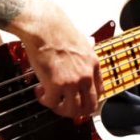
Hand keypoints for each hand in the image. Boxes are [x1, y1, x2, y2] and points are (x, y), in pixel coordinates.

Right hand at [10, 0, 101, 119]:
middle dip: (76, 111)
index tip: (77, 98)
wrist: (45, 28)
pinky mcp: (56, 85)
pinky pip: (52, 103)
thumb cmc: (59, 31)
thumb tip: (91, 42)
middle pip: (90, 107)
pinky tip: (40, 91)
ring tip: (50, 99)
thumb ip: (88, 47)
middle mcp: (87, 76)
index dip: (87, 99)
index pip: (99, 92)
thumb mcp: (83, 39)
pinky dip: (45, 101)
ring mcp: (73, 82)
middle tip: (63, 106)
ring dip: (60, 109)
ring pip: (73, 111)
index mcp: (94, 65)